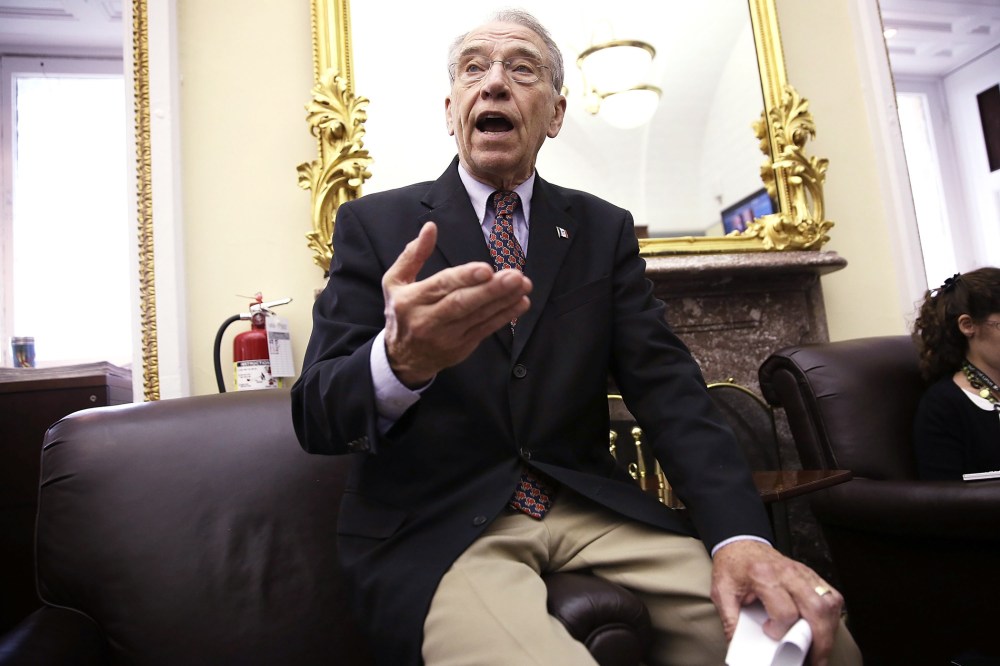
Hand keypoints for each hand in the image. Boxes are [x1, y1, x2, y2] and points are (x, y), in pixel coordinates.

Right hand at [382, 222, 531, 386]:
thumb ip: (413, 254)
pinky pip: (486, 329)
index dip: (465, 278)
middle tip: (515, 276)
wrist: (402, 358)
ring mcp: (447, 337)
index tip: (487, 269)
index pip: (441, 286)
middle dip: (491, 290)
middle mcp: (428, 320)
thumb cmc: (401, 312)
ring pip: (479, 317)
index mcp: (411, 300)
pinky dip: (505, 316)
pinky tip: (520, 302)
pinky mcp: (462, 347)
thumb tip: (430, 228)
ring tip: (523, 285)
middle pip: (462, 304)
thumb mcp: (395, 282)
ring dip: (504, 300)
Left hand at [711, 540, 843, 665]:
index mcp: (763, 575)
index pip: (785, 612)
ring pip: (829, 603)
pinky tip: (823, 627)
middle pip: (816, 609)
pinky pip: (832, 596)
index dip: (781, 631)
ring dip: (829, 630)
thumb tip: (738, 647)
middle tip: (814, 660)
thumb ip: (730, 621)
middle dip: (820, 641)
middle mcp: (788, 572)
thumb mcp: (722, 592)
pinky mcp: (810, 575)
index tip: (771, 635)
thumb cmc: (733, 566)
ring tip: (820, 648)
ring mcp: (802, 573)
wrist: (740, 544)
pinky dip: (831, 616)